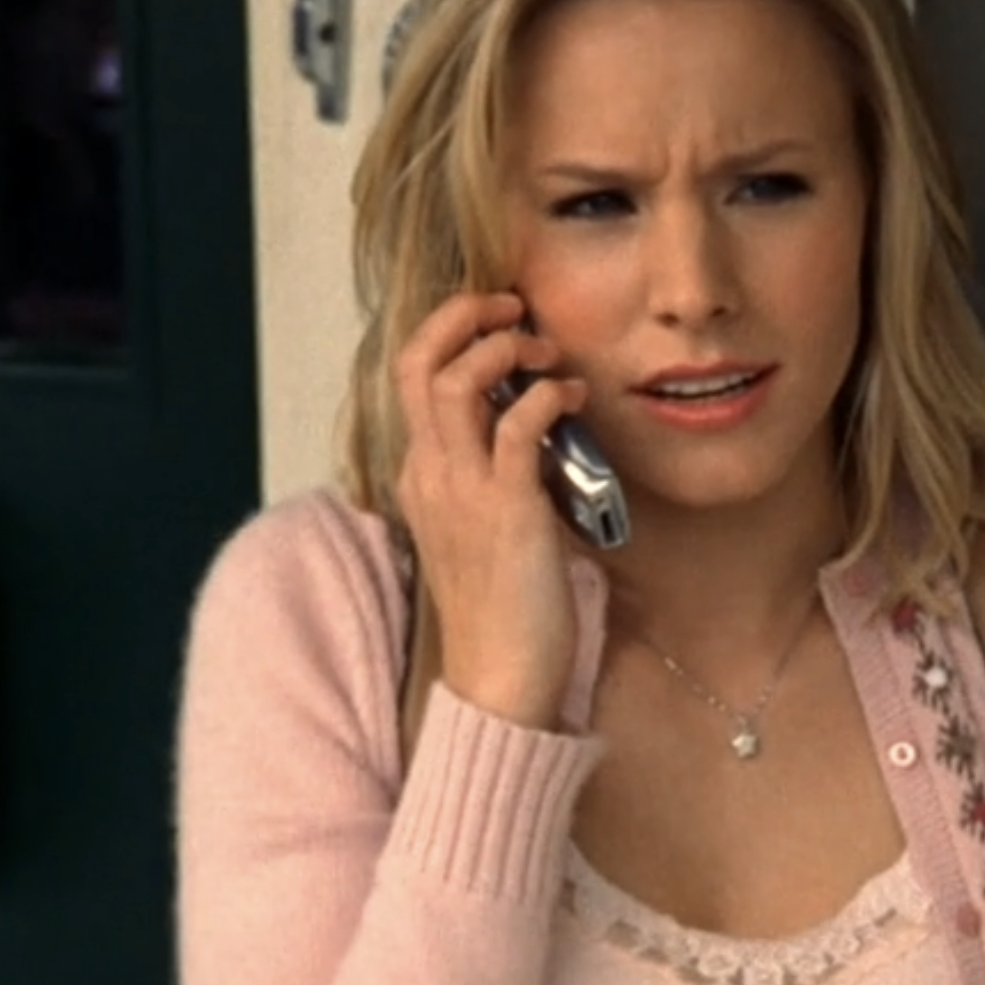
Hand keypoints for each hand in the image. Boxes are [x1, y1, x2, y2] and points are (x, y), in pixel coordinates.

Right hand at [390, 291, 589, 730]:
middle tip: (513, 308)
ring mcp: (461, 490)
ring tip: (543, 349)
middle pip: (416, 363)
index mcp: (422, 477)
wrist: (501, 676)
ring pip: (451, 383)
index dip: (450, 335)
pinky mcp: (504, 510)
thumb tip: (541, 436)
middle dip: (463, 317)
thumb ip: (500, 479)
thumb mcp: (488, 529)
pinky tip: (571, 397)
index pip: (412, 378)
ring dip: (500, 347)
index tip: (497, 322)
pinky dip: (545, 396)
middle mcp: (430, 475)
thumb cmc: (506, 608)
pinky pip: (515, 427)